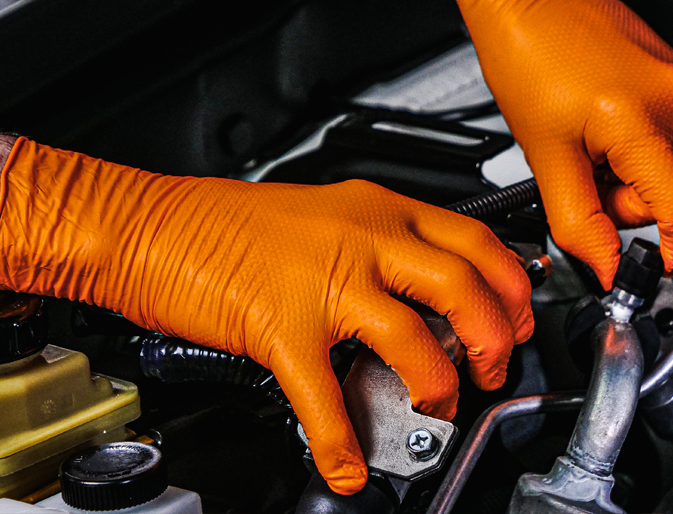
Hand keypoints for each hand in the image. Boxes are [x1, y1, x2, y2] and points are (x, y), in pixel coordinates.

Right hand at [0, 139, 532, 493]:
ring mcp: (323, 281)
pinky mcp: (279, 325)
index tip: (520, 319)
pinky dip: (341, 439)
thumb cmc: (232, 221)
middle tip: (494, 369)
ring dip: (439, 385)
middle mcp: (362, 238)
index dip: (513, 288)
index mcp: (379, 209)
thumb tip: (426, 281)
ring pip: (413, 337)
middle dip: (497, 339)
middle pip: (465, 287)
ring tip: (438, 409)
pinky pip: (323, 393)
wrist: (152, 224)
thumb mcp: (328, 212)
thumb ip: (381, 243)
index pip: (477, 241)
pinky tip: (348, 464)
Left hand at [427, 0, 672, 284]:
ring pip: (667, 165)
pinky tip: (597, 122)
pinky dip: (632, 146)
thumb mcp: (543, 153)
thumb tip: (605, 265)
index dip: (668, 247)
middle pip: (671, 191)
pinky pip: (665, 134)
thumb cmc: (527, 52)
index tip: (653, 264)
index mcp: (644, 120)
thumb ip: (578, 220)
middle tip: (579, 173)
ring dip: (625, 173)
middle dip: (624, 200)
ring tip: (583, 140)